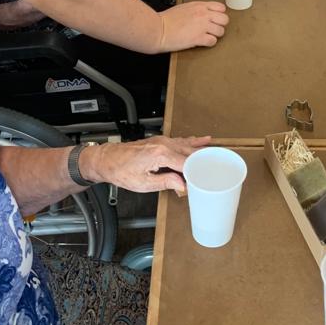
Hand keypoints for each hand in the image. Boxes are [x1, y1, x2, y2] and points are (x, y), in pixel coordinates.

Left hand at [84, 134, 211, 194]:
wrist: (108, 159)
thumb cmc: (121, 171)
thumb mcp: (143, 183)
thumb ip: (166, 182)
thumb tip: (183, 184)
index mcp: (161, 154)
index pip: (186, 164)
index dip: (196, 174)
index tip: (204, 182)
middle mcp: (164, 144)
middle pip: (189, 153)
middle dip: (203, 160)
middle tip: (217, 167)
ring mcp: (162, 141)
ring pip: (187, 144)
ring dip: (201, 149)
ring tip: (216, 151)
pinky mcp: (160, 141)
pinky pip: (180, 141)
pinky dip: (192, 142)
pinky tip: (200, 140)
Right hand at [160, 0, 229, 48]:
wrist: (158, 29)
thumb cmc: (167, 20)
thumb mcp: (185, 7)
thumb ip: (197, 9)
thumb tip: (204, 12)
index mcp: (200, 6)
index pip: (221, 7)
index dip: (220, 14)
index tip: (215, 19)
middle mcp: (203, 15)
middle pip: (225, 19)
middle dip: (220, 25)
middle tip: (213, 29)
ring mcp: (202, 27)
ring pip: (221, 31)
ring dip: (215, 35)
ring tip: (207, 36)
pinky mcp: (199, 38)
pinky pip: (213, 41)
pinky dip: (209, 43)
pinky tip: (202, 42)